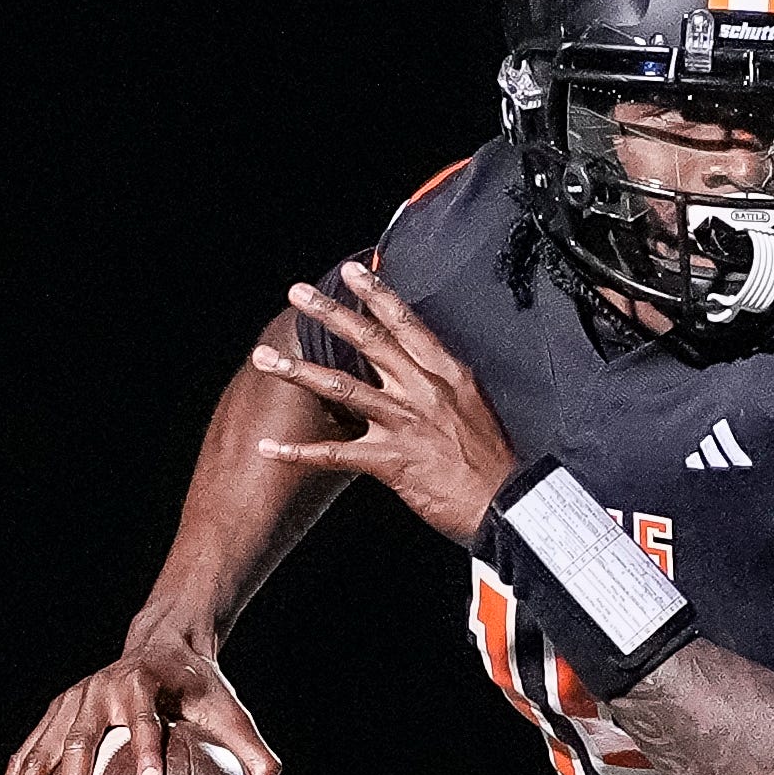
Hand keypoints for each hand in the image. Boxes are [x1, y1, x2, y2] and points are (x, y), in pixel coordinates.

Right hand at [0, 631, 281, 774]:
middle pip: (80, 744)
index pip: (143, 718)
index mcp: (142, 685)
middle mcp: (97, 692)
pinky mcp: (53, 717)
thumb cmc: (200, 688)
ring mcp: (69, 704)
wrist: (162, 645)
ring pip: (38, 753)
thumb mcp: (229, 710)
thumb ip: (252, 748)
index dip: (145, 747)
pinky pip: (26, 757)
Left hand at [245, 266, 516, 546]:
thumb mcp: (475, 404)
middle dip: (329, 313)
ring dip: (298, 372)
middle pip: (369, 341)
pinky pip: (336, 453)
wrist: (507, 504)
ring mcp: (405, 423)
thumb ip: (444, 381)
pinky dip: (299, 452)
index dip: (377, 293)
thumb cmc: (492, 459)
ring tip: (265, 359)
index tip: (351, 270)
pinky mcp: (391, 460)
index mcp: (446, 373)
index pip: (406, 322)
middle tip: (297, 293)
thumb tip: (421, 364)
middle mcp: (423, 390)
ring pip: (342, 388)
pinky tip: (269, 448)